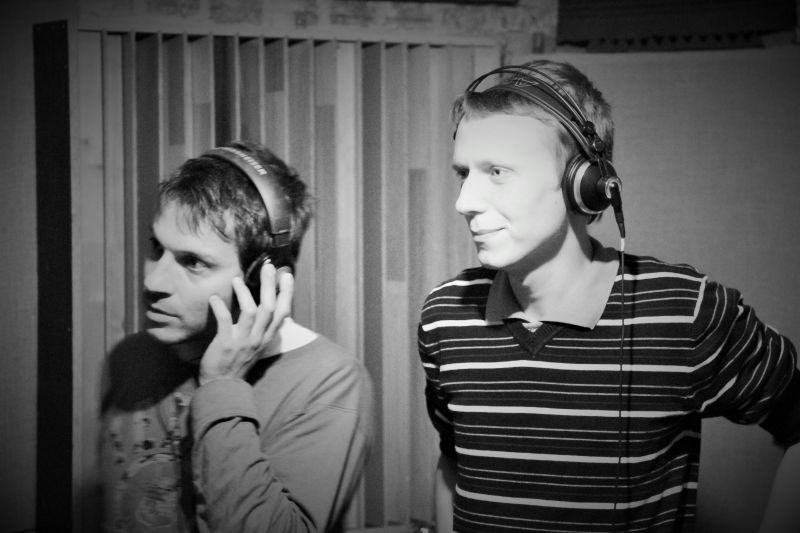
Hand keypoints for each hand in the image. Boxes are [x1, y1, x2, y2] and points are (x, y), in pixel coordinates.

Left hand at [199, 262, 294, 384]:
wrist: (222, 386)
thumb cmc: (237, 362)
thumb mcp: (256, 345)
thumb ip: (262, 328)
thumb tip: (266, 306)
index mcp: (266, 338)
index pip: (282, 313)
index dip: (286, 294)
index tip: (286, 276)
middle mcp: (258, 338)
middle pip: (269, 308)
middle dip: (270, 286)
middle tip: (268, 267)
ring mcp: (243, 341)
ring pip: (251, 313)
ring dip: (245, 294)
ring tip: (236, 279)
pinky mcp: (225, 344)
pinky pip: (225, 322)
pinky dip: (220, 308)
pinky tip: (214, 298)